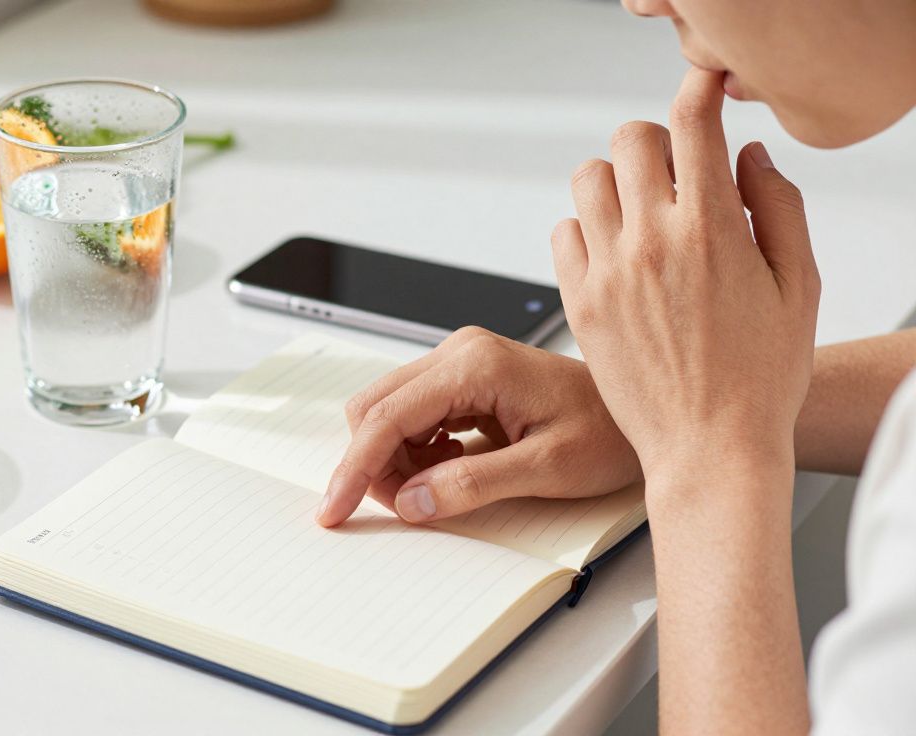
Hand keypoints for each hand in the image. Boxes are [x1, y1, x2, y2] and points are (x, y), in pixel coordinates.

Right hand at [316, 327, 640, 526]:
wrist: (648, 411)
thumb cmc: (610, 432)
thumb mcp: (547, 468)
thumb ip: (472, 484)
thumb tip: (411, 501)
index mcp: (475, 364)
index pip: (387, 417)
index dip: (355, 468)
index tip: (335, 509)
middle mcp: (459, 352)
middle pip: (374, 408)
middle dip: (372, 463)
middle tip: (402, 508)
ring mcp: (458, 362)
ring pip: (387, 412)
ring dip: (394, 459)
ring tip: (437, 489)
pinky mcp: (463, 378)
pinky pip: (411, 415)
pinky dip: (413, 451)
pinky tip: (448, 468)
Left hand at [550, 68, 820, 483]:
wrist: (708, 446)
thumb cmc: (761, 376)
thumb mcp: (798, 286)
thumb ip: (778, 208)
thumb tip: (746, 157)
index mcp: (711, 230)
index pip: (692, 123)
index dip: (699, 91)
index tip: (703, 94)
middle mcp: (650, 243)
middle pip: (629, 139)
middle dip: (656, 142)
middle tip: (676, 171)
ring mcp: (607, 272)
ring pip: (587, 178)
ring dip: (615, 180)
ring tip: (641, 211)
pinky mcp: (578, 303)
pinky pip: (562, 232)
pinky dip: (586, 227)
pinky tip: (615, 251)